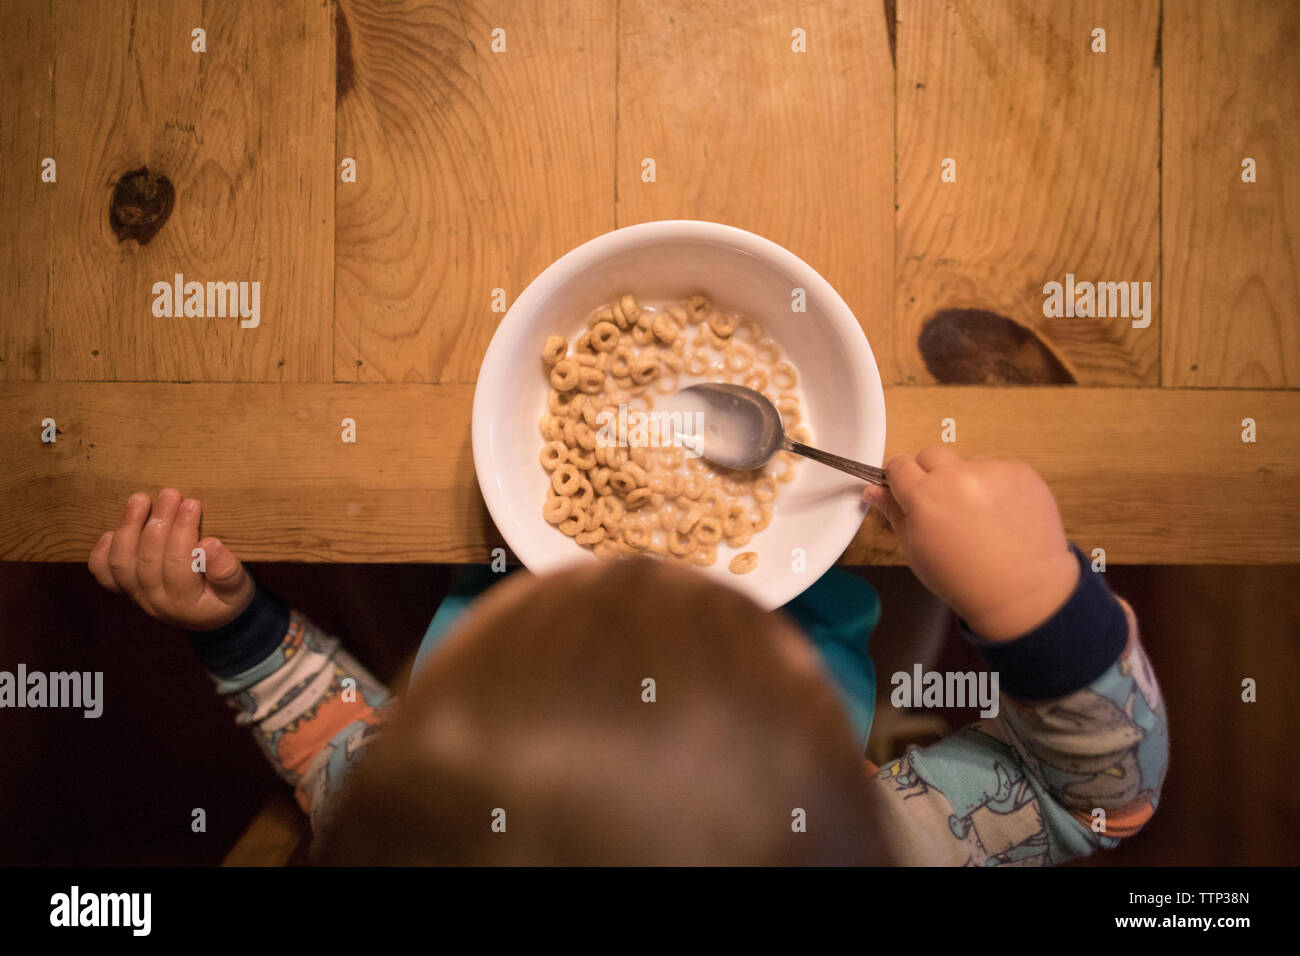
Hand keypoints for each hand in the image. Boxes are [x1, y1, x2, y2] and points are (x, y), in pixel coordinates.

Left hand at [88, 489, 254, 630]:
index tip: (192, 503)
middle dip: (158, 522)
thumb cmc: (226, 598)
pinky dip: (102, 551)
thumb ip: (227, 570)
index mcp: (185, 603)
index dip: (183, 531)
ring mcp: (135, 595)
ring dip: (128, 528)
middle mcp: (154, 602)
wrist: (208, 618)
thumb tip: (209, 545)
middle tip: (170, 494)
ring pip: (122, 563)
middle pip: (148, 559)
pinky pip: (103, 572)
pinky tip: (112, 530)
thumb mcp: (239, 588)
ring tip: (140, 500)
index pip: (178, 563)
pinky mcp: (124, 588)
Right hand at [862, 446, 1078, 641]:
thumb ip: (893, 513)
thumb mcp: (915, 550)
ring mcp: (991, 471)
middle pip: (930, 454)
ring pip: (965, 461)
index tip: (905, 489)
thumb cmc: (963, 578)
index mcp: (924, 495)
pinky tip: (999, 514)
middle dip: (929, 474)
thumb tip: (873, 489)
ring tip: (977, 515)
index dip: (899, 478)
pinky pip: (996, 467)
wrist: (1021, 591)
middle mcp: (957, 476)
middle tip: (940, 505)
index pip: (898, 464)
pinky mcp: (1020, 471)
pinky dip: (994, 484)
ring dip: (964, 478)